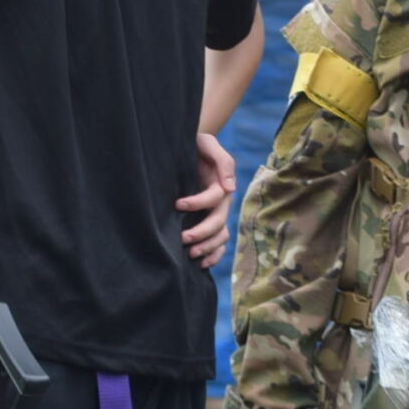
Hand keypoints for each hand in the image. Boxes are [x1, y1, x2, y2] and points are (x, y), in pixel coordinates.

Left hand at [178, 131, 238, 267]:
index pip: (214, 198)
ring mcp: (217, 213)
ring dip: (207, 248)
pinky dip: (213, 255)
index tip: (177, 204)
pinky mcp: (210, 221)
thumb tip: (230, 188)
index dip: (197, 203)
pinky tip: (201, 263)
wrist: (193, 148)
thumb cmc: (199, 145)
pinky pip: (219, 243)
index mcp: (221, 184)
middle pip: (218, 223)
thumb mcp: (209, 144)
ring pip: (220, 237)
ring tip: (190, 255)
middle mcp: (222, 202)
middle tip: (183, 238)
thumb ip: (223, 162)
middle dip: (202, 233)